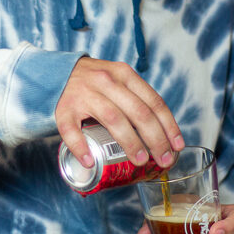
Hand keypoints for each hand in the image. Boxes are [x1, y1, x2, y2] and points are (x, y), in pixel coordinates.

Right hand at [55, 57, 183, 167]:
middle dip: (155, 139)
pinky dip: (81, 147)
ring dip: (130, 143)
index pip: (153, 101)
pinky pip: (72, 130)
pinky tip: (91, 161)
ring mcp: (84, 94)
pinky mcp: (64, 109)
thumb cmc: (95, 82)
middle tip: (163, 159)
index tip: (176, 146)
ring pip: (113, 119)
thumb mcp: (118, 78)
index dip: (168, 125)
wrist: (57, 72)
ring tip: (140, 161)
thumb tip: (164, 130)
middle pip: (138, 112)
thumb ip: (137, 96)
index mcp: (124, 74)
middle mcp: (106, 81)